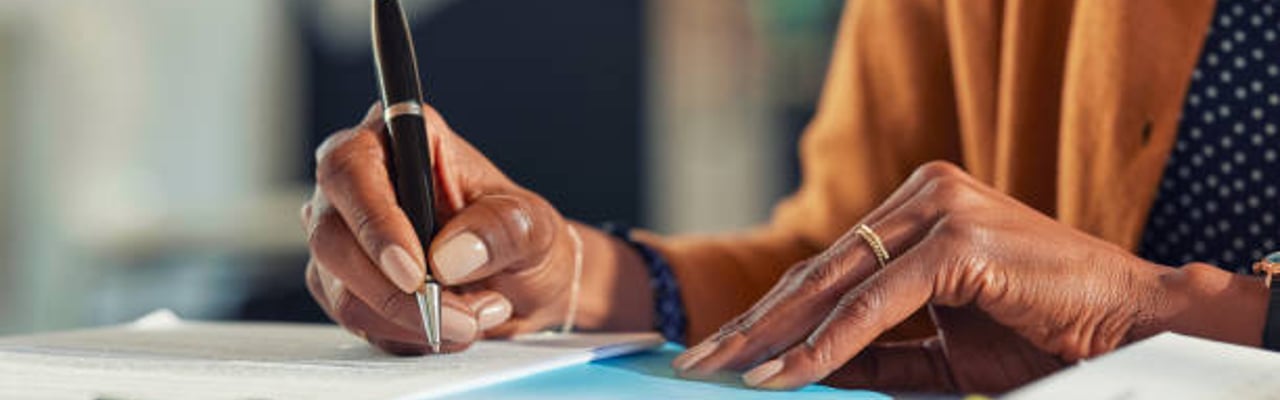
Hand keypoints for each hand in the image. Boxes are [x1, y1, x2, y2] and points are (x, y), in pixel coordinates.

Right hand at [301, 103, 646, 354]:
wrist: (520, 279)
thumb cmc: (520, 235)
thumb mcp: (532, 225)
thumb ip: (499, 230)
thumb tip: (448, 257)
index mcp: (402, 139)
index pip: (352, 168)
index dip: (374, 221)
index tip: (414, 272)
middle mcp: (358, 182)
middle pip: (333, 236)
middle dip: (398, 292)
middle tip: (460, 317)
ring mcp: (343, 234)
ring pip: (342, 289)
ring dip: (411, 319)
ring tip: (472, 317)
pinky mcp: (341, 281)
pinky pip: (356, 319)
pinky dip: (406, 333)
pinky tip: (446, 325)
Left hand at [671, 161, 1182, 391]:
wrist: (1131, 326)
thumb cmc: (1041, 334)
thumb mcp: (939, 348)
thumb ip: (875, 354)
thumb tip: (803, 371)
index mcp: (916, 209)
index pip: (827, 268)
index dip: (771, 314)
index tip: (722, 350)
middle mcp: (921, 195)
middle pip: (816, 272)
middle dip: (752, 324)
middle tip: (695, 362)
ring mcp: (938, 209)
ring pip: (834, 285)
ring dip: (773, 335)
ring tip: (722, 372)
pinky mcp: (955, 239)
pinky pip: (873, 305)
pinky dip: (825, 345)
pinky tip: (783, 374)